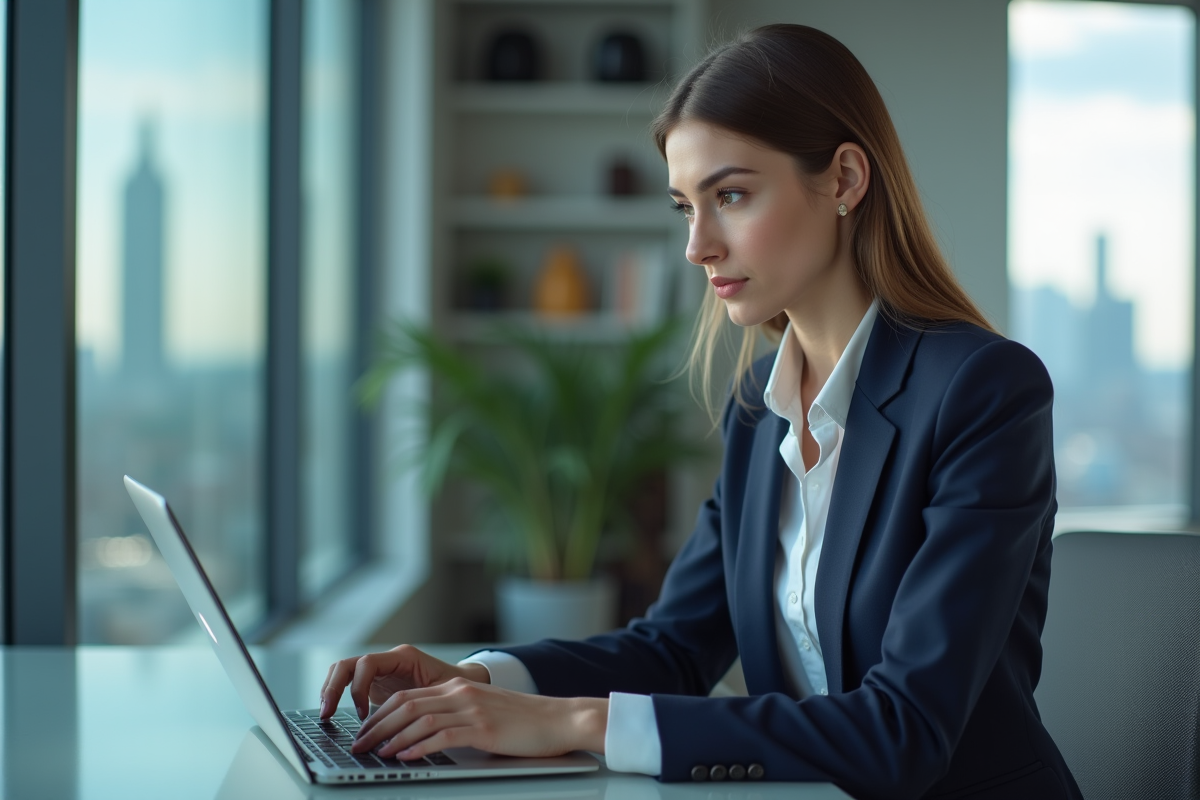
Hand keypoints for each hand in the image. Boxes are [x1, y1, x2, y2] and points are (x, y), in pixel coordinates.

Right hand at [319, 644, 490, 720]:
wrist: (461, 685)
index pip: (367, 663)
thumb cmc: (454, 688)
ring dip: (330, 690)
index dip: (358, 688)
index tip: (363, 714)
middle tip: (327, 713)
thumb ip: (420, 702)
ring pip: (342, 671)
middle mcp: (387, 660)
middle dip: (333, 687)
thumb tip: (403, 724)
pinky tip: (334, 713)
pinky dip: (337, 695)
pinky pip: (347, 682)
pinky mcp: (374, 682)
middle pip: (347, 664)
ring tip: (326, 715)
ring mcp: (378, 669)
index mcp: (403, 657)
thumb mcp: (441, 693)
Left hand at [348, 677, 607, 759]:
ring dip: (392, 737)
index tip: (364, 732)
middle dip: (377, 726)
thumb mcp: (483, 711)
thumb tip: (422, 736)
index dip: (380, 714)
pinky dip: (419, 747)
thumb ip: (455, 716)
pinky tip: (406, 757)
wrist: (559, 719)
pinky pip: (443, 736)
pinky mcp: (483, 729)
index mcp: (457, 687)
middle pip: (405, 705)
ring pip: (419, 719)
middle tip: (359, 745)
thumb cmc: (523, 721)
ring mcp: (471, 710)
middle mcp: (460, 694)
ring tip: (376, 753)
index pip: (407, 696)